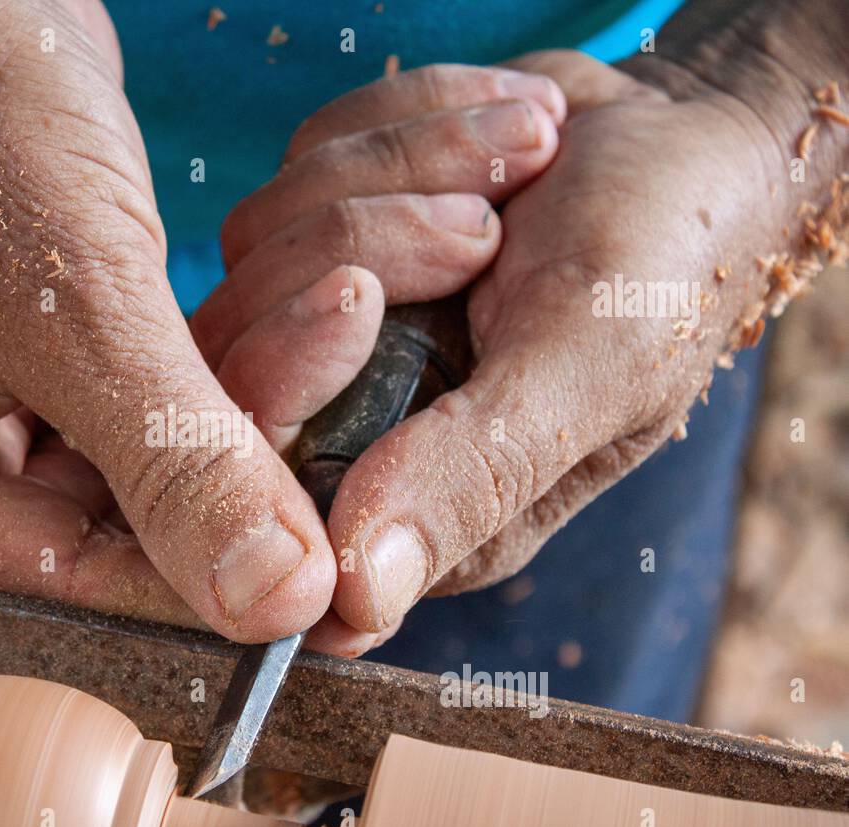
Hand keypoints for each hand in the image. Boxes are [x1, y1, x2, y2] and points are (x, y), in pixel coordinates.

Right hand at [0, 1, 333, 640]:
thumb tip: (277, 604)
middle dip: (266, 457)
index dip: (204, 577)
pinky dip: (263, 346)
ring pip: (174, 448)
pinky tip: (351, 304)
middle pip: (132, 521)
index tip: (333, 569)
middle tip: (386, 418)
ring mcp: (9, 401)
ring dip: (287, 386)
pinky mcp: (72, 348)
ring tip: (379, 323)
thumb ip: (172, 457)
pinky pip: (181, 384)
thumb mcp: (66, 292)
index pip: (66, 573)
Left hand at [208, 49, 829, 653]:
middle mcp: (351, 433)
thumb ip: (468, 480)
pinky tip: (496, 142)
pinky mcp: (322, 241)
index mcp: (416, 508)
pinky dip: (399, 132)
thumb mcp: (585, 374)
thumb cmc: (659, 267)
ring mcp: (323, 334)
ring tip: (521, 163)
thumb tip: (352, 603)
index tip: (363, 299)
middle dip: (366, 250)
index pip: (264, 487)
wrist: (681, 142)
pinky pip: (294, 169)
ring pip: (258, 244)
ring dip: (403, 175)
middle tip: (485, 228)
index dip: (282, 385)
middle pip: (236, 355)